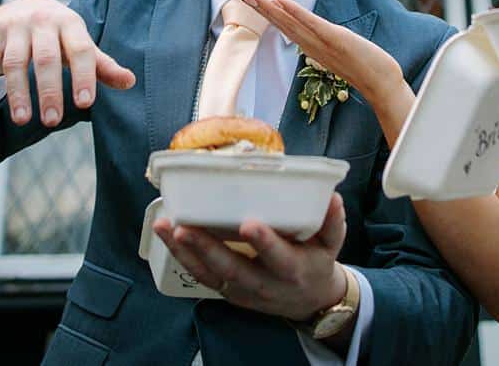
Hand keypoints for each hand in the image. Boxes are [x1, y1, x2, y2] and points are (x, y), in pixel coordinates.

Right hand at [0, 0, 135, 125]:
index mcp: (70, 23)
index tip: (85, 103)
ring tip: (23, 120)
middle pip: (46, 58)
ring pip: (14, 61)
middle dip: (50, 91)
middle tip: (53, 121)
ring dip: (18, 92)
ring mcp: (13, 26)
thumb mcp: (80, 45)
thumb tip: (130, 82)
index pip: (80, 50)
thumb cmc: (59, 35)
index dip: (83, 76)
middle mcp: (41, 21)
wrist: (23, 7)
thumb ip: (102, 65)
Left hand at [154, 192, 349, 322]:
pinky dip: (183, 257)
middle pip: (233, 269)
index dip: (265, 243)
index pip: (278, 258)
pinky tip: (167, 236)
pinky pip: (202, 276)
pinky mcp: (228, 290)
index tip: (249, 224)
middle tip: (185, 228)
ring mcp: (242, 290)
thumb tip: (330, 196)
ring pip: (210, 275)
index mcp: (293, 270)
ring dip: (185, 252)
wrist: (309, 301)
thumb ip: (332, 221)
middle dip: (208, 248)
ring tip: (165, 226)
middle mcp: (264, 284)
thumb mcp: (332, 244)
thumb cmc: (317, 263)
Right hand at [234, 0, 410, 132]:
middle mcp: (309, 42)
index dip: (259, 8)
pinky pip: (311, 23)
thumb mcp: (335, 46)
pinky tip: (281, 1)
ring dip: (267, 7)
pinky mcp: (334, 38)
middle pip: (276, 20)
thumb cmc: (361, 64)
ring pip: (288, 22)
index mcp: (307, 42)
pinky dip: (296, 12)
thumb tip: (312, 29)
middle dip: (254, 4)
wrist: (379, 81)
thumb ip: (320, 37)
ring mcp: (320, 41)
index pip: (279, 22)